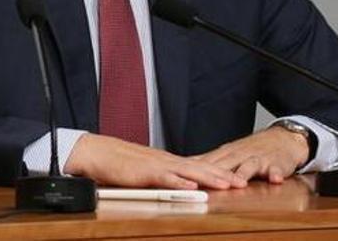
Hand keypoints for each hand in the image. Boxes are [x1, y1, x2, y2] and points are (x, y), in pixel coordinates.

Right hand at [65, 134, 247, 189]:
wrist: (94, 152)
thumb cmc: (116, 162)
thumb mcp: (144, 169)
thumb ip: (161, 175)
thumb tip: (178, 183)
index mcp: (166, 160)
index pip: (198, 165)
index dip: (218, 171)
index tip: (236, 177)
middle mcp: (165, 160)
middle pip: (199, 166)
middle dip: (222, 175)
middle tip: (243, 181)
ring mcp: (155, 165)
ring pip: (188, 171)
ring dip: (209, 177)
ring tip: (228, 184)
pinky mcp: (143, 172)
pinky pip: (164, 177)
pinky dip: (179, 181)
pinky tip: (192, 185)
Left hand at [194, 127, 308, 183]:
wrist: (282, 139)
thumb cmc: (251, 150)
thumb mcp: (228, 154)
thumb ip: (210, 162)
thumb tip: (186, 167)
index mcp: (226, 153)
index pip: (208, 161)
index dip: (195, 169)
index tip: (183, 176)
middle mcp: (240, 155)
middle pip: (225, 164)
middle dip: (214, 173)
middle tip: (204, 183)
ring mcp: (258, 159)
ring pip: (249, 166)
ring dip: (243, 174)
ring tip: (239, 183)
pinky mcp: (276, 164)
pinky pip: (275, 169)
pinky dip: (275, 174)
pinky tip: (275, 179)